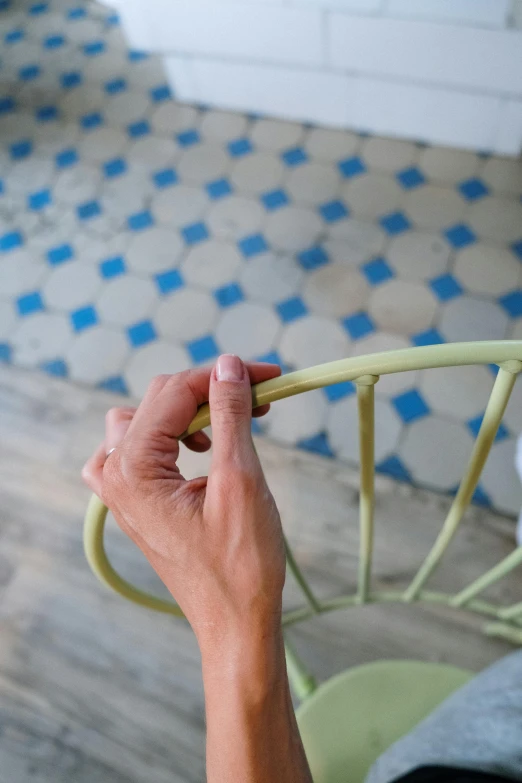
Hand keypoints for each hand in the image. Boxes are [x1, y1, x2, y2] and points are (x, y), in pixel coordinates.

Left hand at [82, 355, 285, 646]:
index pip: (175, 392)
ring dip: (191, 412)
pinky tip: (207, 449)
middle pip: (159, 400)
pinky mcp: (136, 501)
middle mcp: (116, 475)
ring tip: (232, 425)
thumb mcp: (240, 479)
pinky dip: (176, 436)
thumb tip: (228, 366)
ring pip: (147, 418)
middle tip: (261, 396)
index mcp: (132, 469)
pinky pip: (144, 447)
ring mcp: (122, 490)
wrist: (235, 623)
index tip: (269, 374)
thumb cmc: (240, 565)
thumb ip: (230, 414)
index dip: (225, 375)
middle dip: (211, 391)